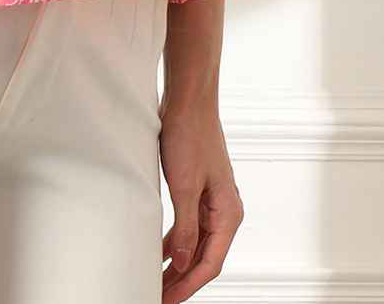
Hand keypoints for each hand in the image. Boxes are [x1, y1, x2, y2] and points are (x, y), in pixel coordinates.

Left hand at [158, 98, 243, 300]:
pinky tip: (159, 252)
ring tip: (155, 280)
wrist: (188, 100)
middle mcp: (224, 211)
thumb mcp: (184, 186)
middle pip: (203, 257)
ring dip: (176, 263)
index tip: (166, 300)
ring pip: (195, 243)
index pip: (210, 263)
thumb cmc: (191, 135)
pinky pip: (188, 226)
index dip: (187, 285)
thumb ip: (185, 228)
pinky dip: (174, 241)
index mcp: (228, 213)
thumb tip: (183, 264)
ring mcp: (210, 201)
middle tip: (157, 295)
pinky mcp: (197, 190)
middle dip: (181, 279)